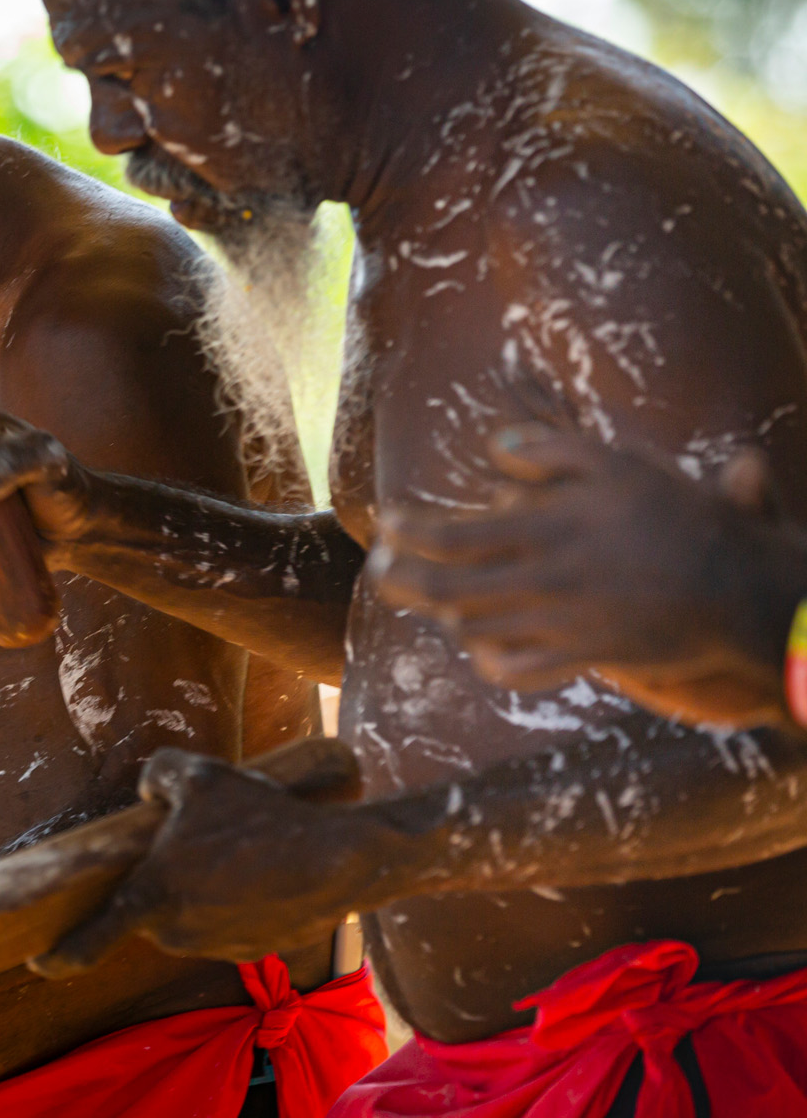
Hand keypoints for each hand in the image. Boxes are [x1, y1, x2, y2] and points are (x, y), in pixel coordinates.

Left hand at [33, 747, 415, 973]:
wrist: (337, 860)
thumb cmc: (260, 817)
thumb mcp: (199, 775)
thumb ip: (158, 776)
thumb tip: (149, 796)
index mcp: (152, 896)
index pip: (93, 937)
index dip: (62, 953)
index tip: (40, 963)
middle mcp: (176, 931)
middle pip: (150, 905)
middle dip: (164, 877)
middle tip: (199, 838)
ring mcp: (214, 946)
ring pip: (189, 912)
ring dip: (201, 887)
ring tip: (239, 849)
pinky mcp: (249, 950)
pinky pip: (225, 921)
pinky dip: (233, 899)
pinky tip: (261, 869)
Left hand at [371, 425, 800, 724]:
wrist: (738, 587)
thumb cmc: (678, 516)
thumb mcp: (620, 463)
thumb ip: (553, 452)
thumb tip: (494, 448)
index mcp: (548, 531)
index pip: (453, 536)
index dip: (408, 532)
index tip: (386, 523)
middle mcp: (544, 582)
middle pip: (448, 589)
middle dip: (402, 580)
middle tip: (379, 569)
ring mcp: (561, 625)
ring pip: (475, 630)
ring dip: (443, 615)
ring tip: (429, 598)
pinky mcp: (583, 656)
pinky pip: (519, 669)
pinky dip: (490, 659)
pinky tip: (481, 645)